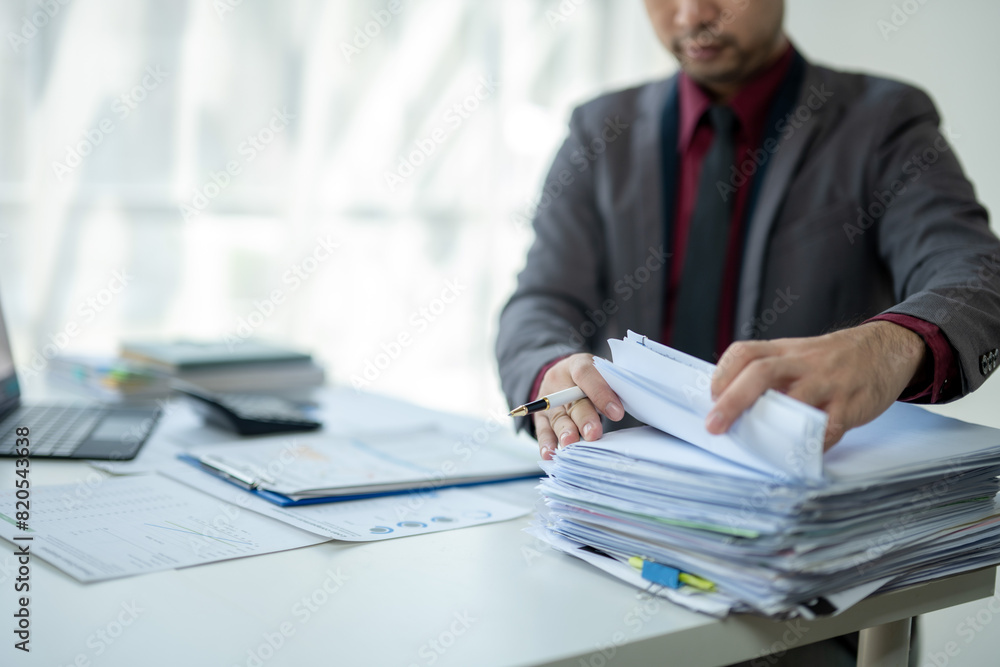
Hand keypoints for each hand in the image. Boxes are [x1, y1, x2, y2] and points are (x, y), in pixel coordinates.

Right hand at [533, 353, 624, 459]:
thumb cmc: (591, 378)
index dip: (600, 393)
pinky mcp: (540, 417)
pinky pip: (542, 431)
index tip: (616, 412)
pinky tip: (550, 453)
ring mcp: (547, 400)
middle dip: (583, 418)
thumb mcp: (600, 373)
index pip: (586, 374)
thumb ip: (609, 386)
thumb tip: (620, 410)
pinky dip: (546, 443)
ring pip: (558, 417)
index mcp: (577, 364)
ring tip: (571, 443)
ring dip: (564, 432)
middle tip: (593, 433)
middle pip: (572, 401)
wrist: (564, 378)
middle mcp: (559, 381)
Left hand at [707, 321, 926, 449]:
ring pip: (796, 401)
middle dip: (733, 400)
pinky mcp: (851, 404)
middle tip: (715, 426)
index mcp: (784, 350)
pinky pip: (827, 428)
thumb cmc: (830, 360)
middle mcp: (803, 362)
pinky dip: (810, 446)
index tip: (710, 397)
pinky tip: (797, 457)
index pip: (745, 352)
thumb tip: (730, 408)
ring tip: (754, 446)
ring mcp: (828, 382)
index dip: (723, 373)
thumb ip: (770, 377)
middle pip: (761, 373)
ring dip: (772, 426)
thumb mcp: (798, 356)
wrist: (886, 349)